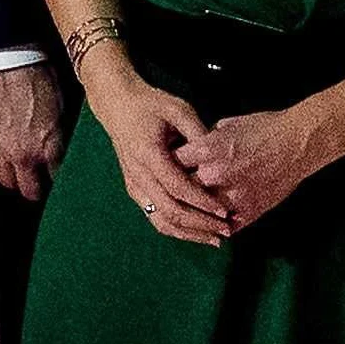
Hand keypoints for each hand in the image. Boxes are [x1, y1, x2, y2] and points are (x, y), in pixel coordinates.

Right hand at [0, 63, 66, 202]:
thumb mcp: (62, 102)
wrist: (3, 59)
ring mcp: (0, 148)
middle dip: (37, 190)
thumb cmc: (37, 73)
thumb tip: (64, 143)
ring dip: (15, 178)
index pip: (58, 179)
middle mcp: (24, 154)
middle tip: (43, 184)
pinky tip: (8, 144)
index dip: (62, 179)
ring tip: (23, 171)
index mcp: (48, 147)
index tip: (66, 178)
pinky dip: (1, 155)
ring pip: (6, 180)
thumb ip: (61, 132)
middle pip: (30, 191)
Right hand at [88, 69, 233, 244]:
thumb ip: (199, 134)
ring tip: (213, 238)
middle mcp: (138, 175)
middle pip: (170, 211)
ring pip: (160, 220)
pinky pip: (154, 216)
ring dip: (188, 233)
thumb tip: (221, 160)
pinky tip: (196, 231)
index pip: (178, 187)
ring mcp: (134, 185)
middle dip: (200, 224)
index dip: (202, 202)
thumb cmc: (151, 105)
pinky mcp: (135, 190)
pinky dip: (176, 228)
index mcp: (149, 155)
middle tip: (226, 230)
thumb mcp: (179, 110)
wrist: (119, 107)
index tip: (224, 210)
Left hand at [177, 103, 333, 227]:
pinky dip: (216, 226)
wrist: (299, 143)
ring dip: (193, 212)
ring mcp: (231, 197)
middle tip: (168, 192)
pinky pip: (222, 226)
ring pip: (199, 213)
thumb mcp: (228, 125)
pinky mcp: (247, 212)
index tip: (162, 167)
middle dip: (175, 189)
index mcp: (208, 150)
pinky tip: (211, 224)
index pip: (171, 162)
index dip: (166, 164)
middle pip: (181, 190)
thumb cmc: (266, 128)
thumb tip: (192, 149)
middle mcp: (215, 175)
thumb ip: (206, 140)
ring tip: (187, 211)